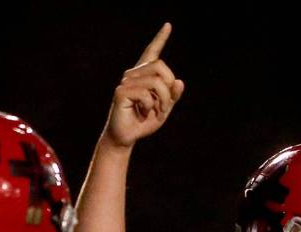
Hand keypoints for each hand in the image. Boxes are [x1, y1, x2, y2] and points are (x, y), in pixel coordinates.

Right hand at [103, 23, 184, 148]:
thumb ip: (173, 95)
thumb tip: (179, 82)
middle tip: (166, 105)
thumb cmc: (144, 121)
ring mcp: (126, 81)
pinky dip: (150, 106)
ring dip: (162, 100)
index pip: (152, 52)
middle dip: (169, 87)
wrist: (127, 136)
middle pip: (160, 66)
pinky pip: (145, 94)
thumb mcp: (164, 108)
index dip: (160, 38)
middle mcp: (134, 74)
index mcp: (144, 75)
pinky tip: (143, 112)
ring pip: (156, 81)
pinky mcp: (121, 91)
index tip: (168, 25)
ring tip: (155, 111)